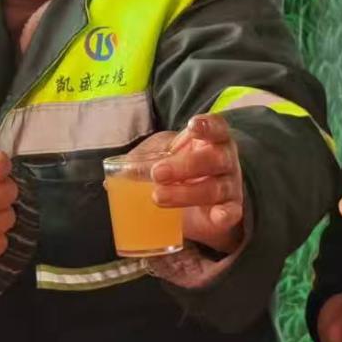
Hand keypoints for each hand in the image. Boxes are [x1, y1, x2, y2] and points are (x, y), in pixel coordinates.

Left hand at [146, 114, 246, 253]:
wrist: (204, 205)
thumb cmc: (181, 172)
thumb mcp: (162, 159)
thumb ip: (140, 163)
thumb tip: (109, 181)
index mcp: (210, 141)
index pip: (217, 128)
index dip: (207, 126)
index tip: (193, 127)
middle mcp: (224, 161)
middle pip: (213, 158)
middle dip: (185, 165)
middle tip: (157, 173)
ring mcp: (229, 186)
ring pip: (215, 187)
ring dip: (187, 192)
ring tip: (158, 197)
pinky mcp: (230, 210)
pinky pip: (231, 213)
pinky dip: (225, 215)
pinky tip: (215, 216)